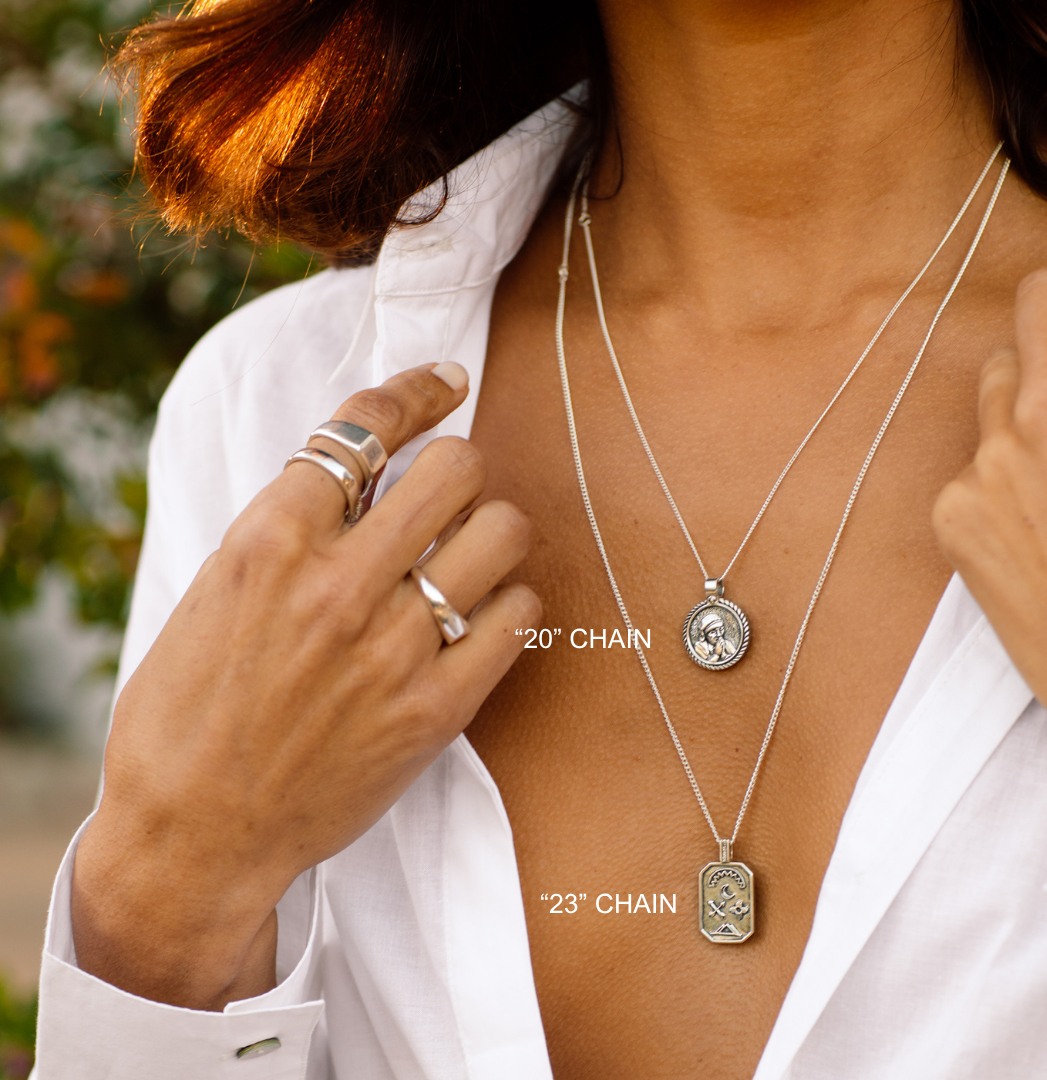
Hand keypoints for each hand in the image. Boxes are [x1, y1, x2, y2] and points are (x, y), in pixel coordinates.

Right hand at [72, 362, 540, 1009]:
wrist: (196, 835)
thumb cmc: (189, 712)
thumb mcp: (213, 591)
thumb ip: (288, 527)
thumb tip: (365, 474)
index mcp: (269, 542)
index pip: (364, 428)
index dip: (417, 391)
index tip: (447, 385)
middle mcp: (338, 585)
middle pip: (456, 468)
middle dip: (460, 469)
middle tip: (449, 496)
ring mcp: (394, 648)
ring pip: (502, 533)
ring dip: (492, 532)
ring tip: (468, 558)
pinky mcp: (436, 709)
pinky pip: (520, 617)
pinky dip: (511, 603)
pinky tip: (483, 615)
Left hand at [933, 268, 1046, 731]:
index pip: (1044, 300)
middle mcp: (1009, 435)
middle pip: (1006, 359)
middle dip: (1042, 371)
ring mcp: (973, 482)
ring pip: (985, 417)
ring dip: (1018, 427)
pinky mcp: (953, 526)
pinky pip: (970, 474)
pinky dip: (997, 483)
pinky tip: (1038, 526)